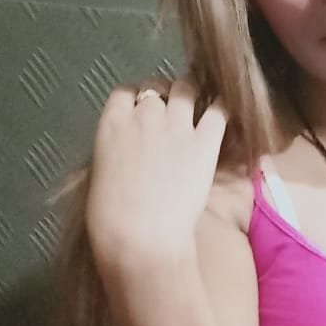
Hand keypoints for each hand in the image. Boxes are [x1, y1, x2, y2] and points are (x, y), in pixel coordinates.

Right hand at [85, 79, 227, 272]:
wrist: (140, 238)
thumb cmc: (111, 218)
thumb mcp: (101, 173)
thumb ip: (115, 149)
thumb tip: (127, 148)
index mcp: (112, 123)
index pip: (126, 92)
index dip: (138, 96)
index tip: (145, 106)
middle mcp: (144, 116)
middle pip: (157, 87)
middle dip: (165, 94)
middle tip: (174, 108)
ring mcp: (176, 127)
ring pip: (186, 89)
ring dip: (191, 94)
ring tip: (198, 104)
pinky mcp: (204, 143)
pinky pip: (218, 111)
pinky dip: (221, 107)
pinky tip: (223, 111)